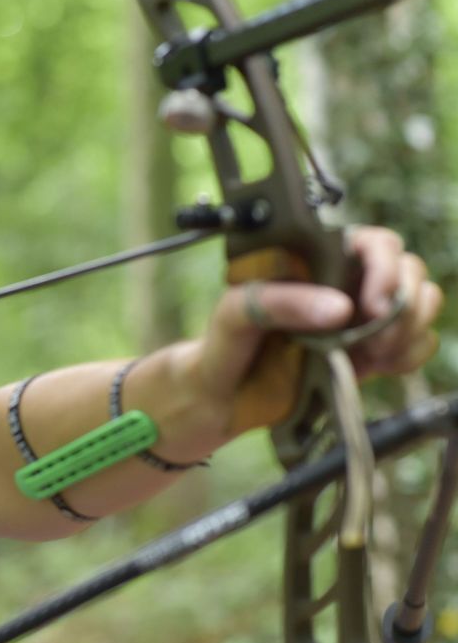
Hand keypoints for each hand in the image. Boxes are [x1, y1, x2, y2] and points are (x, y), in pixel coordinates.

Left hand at [194, 226, 443, 433]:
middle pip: (409, 270)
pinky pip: (416, 345)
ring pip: (421, 304)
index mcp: (316, 261)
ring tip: (372, 353)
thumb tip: (340, 310)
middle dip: (404, 302)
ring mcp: (362, 319)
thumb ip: (279, 302)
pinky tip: (378, 366)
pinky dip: (409, 354)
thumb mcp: (236, 313)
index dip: (385, 266)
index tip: (372, 302)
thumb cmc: (224, 344)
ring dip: (409, 328)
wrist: (222, 399)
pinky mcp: (371, 355)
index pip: (374, 243)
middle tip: (374, 335)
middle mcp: (346, 284)